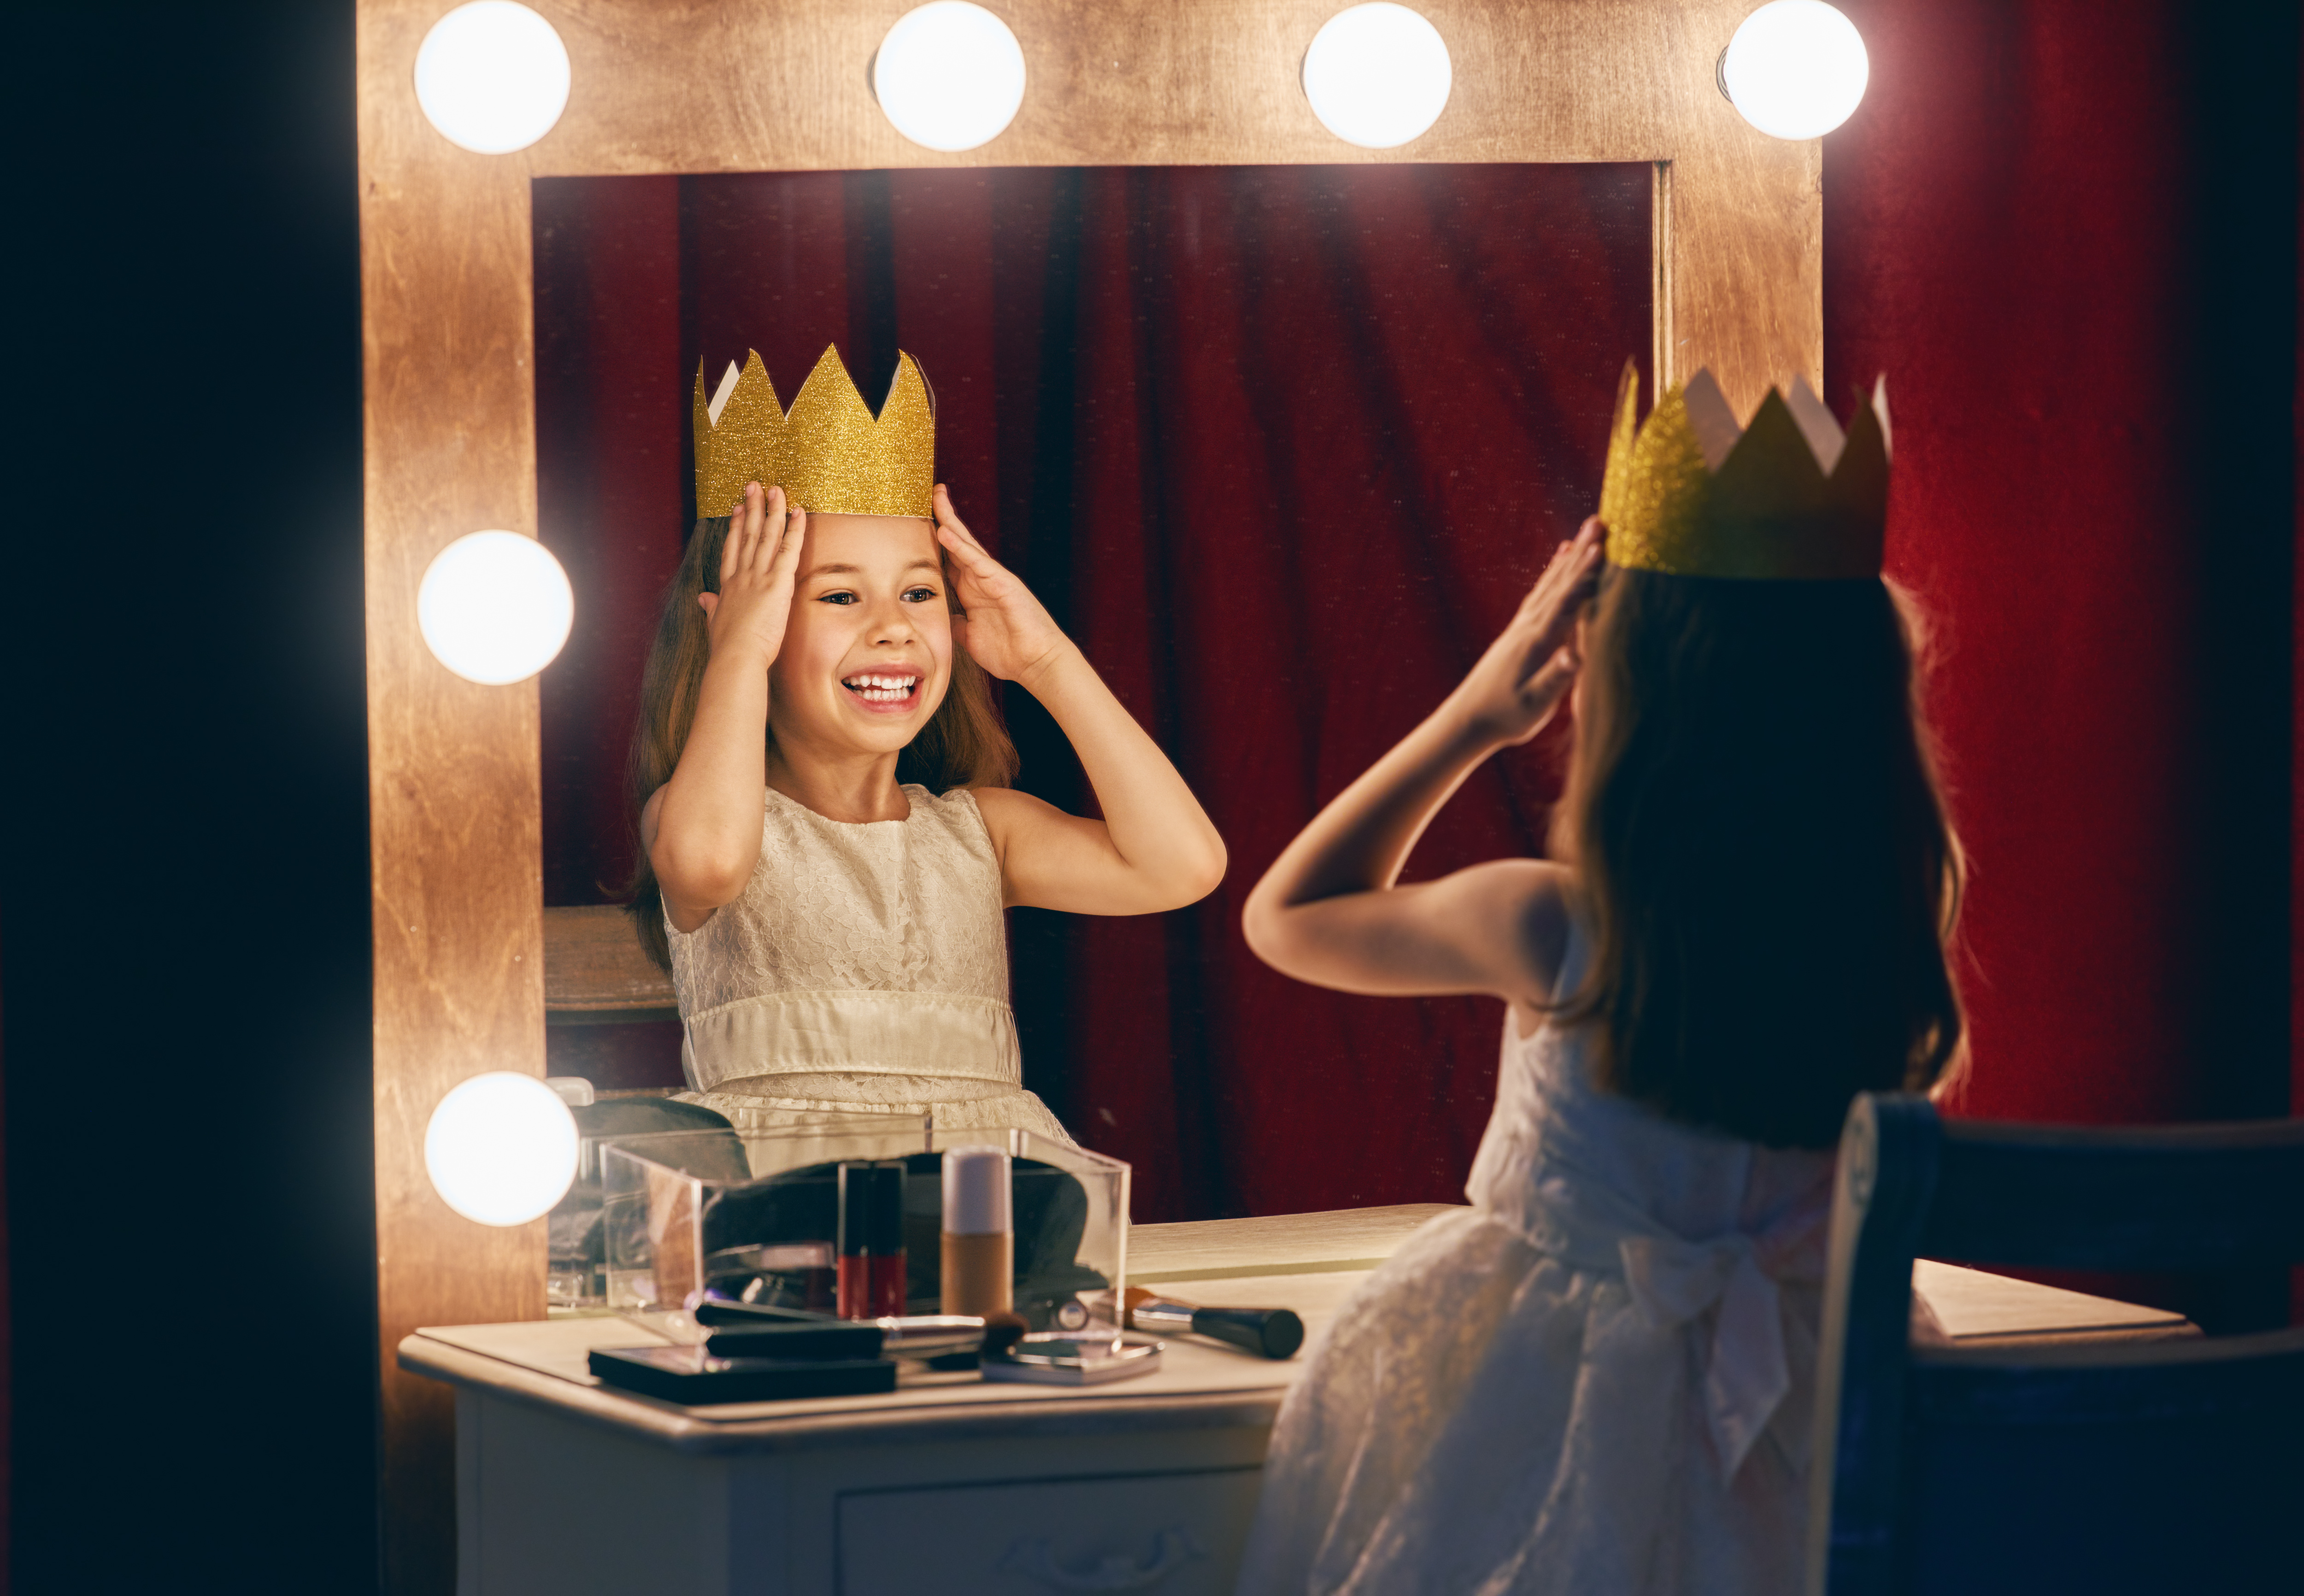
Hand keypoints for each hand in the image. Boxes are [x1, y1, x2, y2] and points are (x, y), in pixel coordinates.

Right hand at [697, 482, 804, 664]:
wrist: (736, 658)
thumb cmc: (727, 649)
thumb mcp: (715, 624)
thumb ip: (711, 608)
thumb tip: (703, 599)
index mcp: (728, 587)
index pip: (733, 550)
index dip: (735, 527)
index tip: (738, 509)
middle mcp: (742, 576)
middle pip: (747, 535)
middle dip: (752, 508)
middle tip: (754, 486)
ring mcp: (758, 577)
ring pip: (767, 535)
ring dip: (772, 509)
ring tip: (774, 489)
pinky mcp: (777, 583)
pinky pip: (789, 550)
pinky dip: (795, 529)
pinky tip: (799, 511)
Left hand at [933, 484, 1070, 684]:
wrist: (1036, 663)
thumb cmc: (1009, 652)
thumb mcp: (970, 637)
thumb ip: (956, 624)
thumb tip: (943, 618)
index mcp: (973, 591)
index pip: (950, 558)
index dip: (935, 540)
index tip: (920, 523)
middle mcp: (982, 580)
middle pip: (958, 543)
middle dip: (944, 517)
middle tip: (932, 493)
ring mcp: (993, 579)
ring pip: (967, 545)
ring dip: (951, 521)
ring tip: (937, 498)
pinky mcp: (1004, 584)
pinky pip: (978, 562)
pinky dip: (961, 547)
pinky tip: (945, 532)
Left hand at [1449, 517, 1603, 745]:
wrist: (1469, 718)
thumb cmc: (1505, 716)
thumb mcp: (1533, 705)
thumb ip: (1554, 679)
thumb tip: (1575, 658)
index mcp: (1537, 642)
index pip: (1565, 602)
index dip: (1584, 576)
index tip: (1602, 549)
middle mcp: (1529, 626)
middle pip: (1560, 582)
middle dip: (1582, 552)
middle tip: (1599, 521)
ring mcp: (1523, 624)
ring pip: (1551, 582)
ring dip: (1571, 556)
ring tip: (1586, 531)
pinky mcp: (1519, 628)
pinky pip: (1541, 591)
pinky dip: (1554, 572)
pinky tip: (1562, 557)